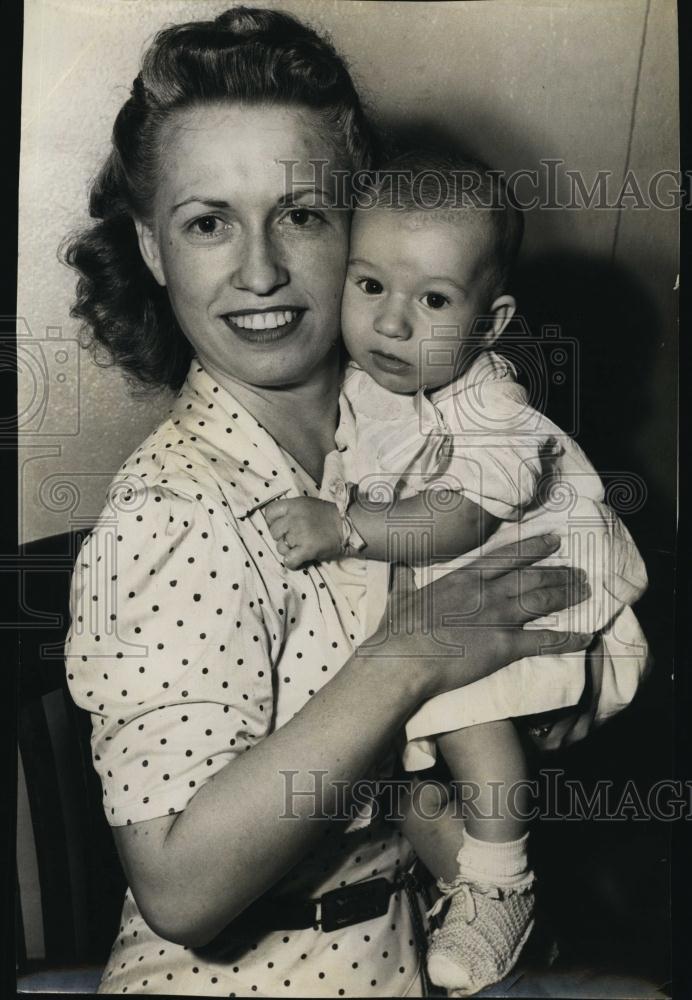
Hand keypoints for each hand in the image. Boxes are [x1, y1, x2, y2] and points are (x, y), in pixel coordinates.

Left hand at [265, 497, 343, 568]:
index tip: (281, 527)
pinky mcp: (307, 548)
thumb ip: (293, 511)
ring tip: (301, 548)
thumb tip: (278, 523)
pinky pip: (289, 560)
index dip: (272, 521)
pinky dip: (292, 562)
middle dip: (281, 537)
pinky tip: (299, 559)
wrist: (350, 527)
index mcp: (295, 504)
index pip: (270, 512)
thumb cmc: (330, 517)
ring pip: (280, 547)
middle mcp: (295, 517)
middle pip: (274, 532)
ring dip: (288, 550)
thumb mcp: (309, 505)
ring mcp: (300, 533)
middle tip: (294, 539)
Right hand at [361, 533, 593, 700]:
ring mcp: (498, 617)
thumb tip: (399, 570)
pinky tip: (585, 637)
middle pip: (533, 577)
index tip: (554, 540)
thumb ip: (407, 580)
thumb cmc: (398, 629)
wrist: (403, 658)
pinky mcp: (505, 646)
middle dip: (560, 573)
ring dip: (567, 595)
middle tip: (579, 572)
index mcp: (465, 577)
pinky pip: (544, 641)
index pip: (508, 556)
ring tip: (584, 591)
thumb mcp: (402, 595)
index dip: (535, 547)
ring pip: (543, 601)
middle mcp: (487, 592)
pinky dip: (567, 639)